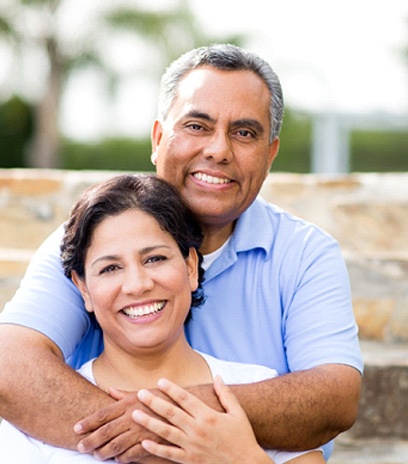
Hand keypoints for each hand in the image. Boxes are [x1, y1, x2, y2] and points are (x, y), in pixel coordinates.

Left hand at [74, 387, 172, 462]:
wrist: (188, 406)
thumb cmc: (165, 397)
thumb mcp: (144, 392)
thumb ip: (124, 394)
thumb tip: (109, 390)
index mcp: (130, 403)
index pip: (103, 414)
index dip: (88, 422)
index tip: (76, 428)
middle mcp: (133, 416)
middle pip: (106, 431)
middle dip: (91, 440)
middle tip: (80, 446)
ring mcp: (142, 430)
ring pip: (117, 445)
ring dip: (104, 451)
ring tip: (96, 455)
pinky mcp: (152, 442)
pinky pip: (133, 454)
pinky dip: (123, 458)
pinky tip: (118, 460)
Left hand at [132, 376, 272, 463]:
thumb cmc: (243, 437)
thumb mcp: (237, 413)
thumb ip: (226, 394)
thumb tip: (217, 376)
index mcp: (208, 416)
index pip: (185, 398)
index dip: (172, 389)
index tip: (160, 381)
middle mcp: (197, 430)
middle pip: (171, 413)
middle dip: (154, 402)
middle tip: (140, 394)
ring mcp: (192, 446)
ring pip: (166, 432)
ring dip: (149, 422)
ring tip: (135, 414)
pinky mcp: (190, 460)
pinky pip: (169, 454)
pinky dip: (155, 449)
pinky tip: (143, 442)